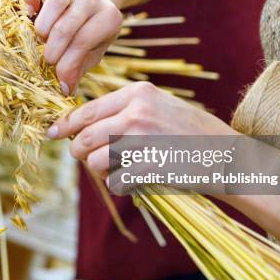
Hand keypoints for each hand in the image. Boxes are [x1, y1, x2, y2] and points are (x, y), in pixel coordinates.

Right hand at [22, 0, 122, 94]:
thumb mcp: (94, 53)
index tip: (59, 80)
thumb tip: (64, 90)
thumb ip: (79, 70)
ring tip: (41, 39)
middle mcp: (92, 0)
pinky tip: (30, 11)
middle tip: (49, 60)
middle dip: (53, 51)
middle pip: (66, 26)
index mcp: (109, 19)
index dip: (66, 66)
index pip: (82, 44)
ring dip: (42, 27)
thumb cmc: (92, 33)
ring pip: (54, 2)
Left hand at [47, 82, 237, 175]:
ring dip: (100, 171)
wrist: (227, 155)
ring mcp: (143, 140)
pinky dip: (118, 186)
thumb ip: (122, 110)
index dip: (64, 125)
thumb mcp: (157, 105)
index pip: (85, 111)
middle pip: (84, 138)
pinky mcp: (150, 166)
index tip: (53, 133)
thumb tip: (80, 125)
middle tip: (89, 158)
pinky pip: (114, 182)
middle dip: (80, 152)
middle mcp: (136, 113)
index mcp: (136, 94)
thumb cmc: (189, 130)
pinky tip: (133, 181)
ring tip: (118, 170)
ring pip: (95, 161)